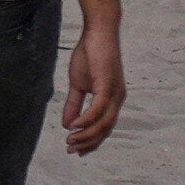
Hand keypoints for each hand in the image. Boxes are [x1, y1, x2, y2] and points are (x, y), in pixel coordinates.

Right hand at [59, 15, 125, 154]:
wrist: (98, 33)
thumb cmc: (89, 55)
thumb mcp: (78, 83)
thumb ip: (74, 104)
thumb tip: (67, 124)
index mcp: (112, 100)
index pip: (105, 127)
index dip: (92, 141)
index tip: (78, 151)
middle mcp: (118, 100)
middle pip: (105, 130)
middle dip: (88, 143)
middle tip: (71, 150)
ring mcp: (115, 93)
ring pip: (103, 123)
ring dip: (86, 135)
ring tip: (70, 141)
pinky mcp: (108, 86)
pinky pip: (98, 109)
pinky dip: (86, 119)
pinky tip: (74, 125)